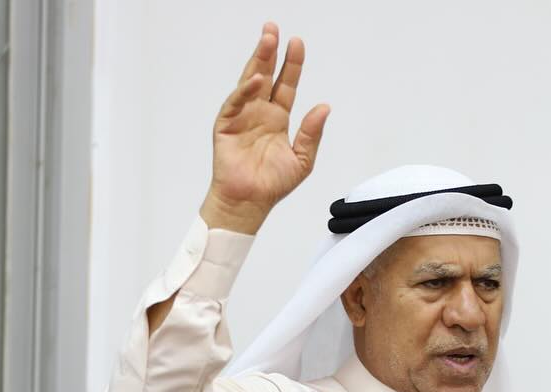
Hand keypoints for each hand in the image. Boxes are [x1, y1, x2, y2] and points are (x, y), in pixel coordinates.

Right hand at [200, 22, 330, 234]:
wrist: (250, 203)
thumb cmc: (273, 184)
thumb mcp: (302, 159)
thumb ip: (312, 133)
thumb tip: (324, 107)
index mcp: (277, 118)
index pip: (287, 84)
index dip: (292, 65)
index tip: (297, 43)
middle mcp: (259, 113)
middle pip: (266, 75)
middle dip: (270, 52)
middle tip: (274, 29)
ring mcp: (242, 117)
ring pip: (250, 82)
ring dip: (258, 61)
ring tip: (267, 41)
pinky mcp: (226, 125)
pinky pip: (236, 103)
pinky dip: (245, 91)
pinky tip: (256, 80)